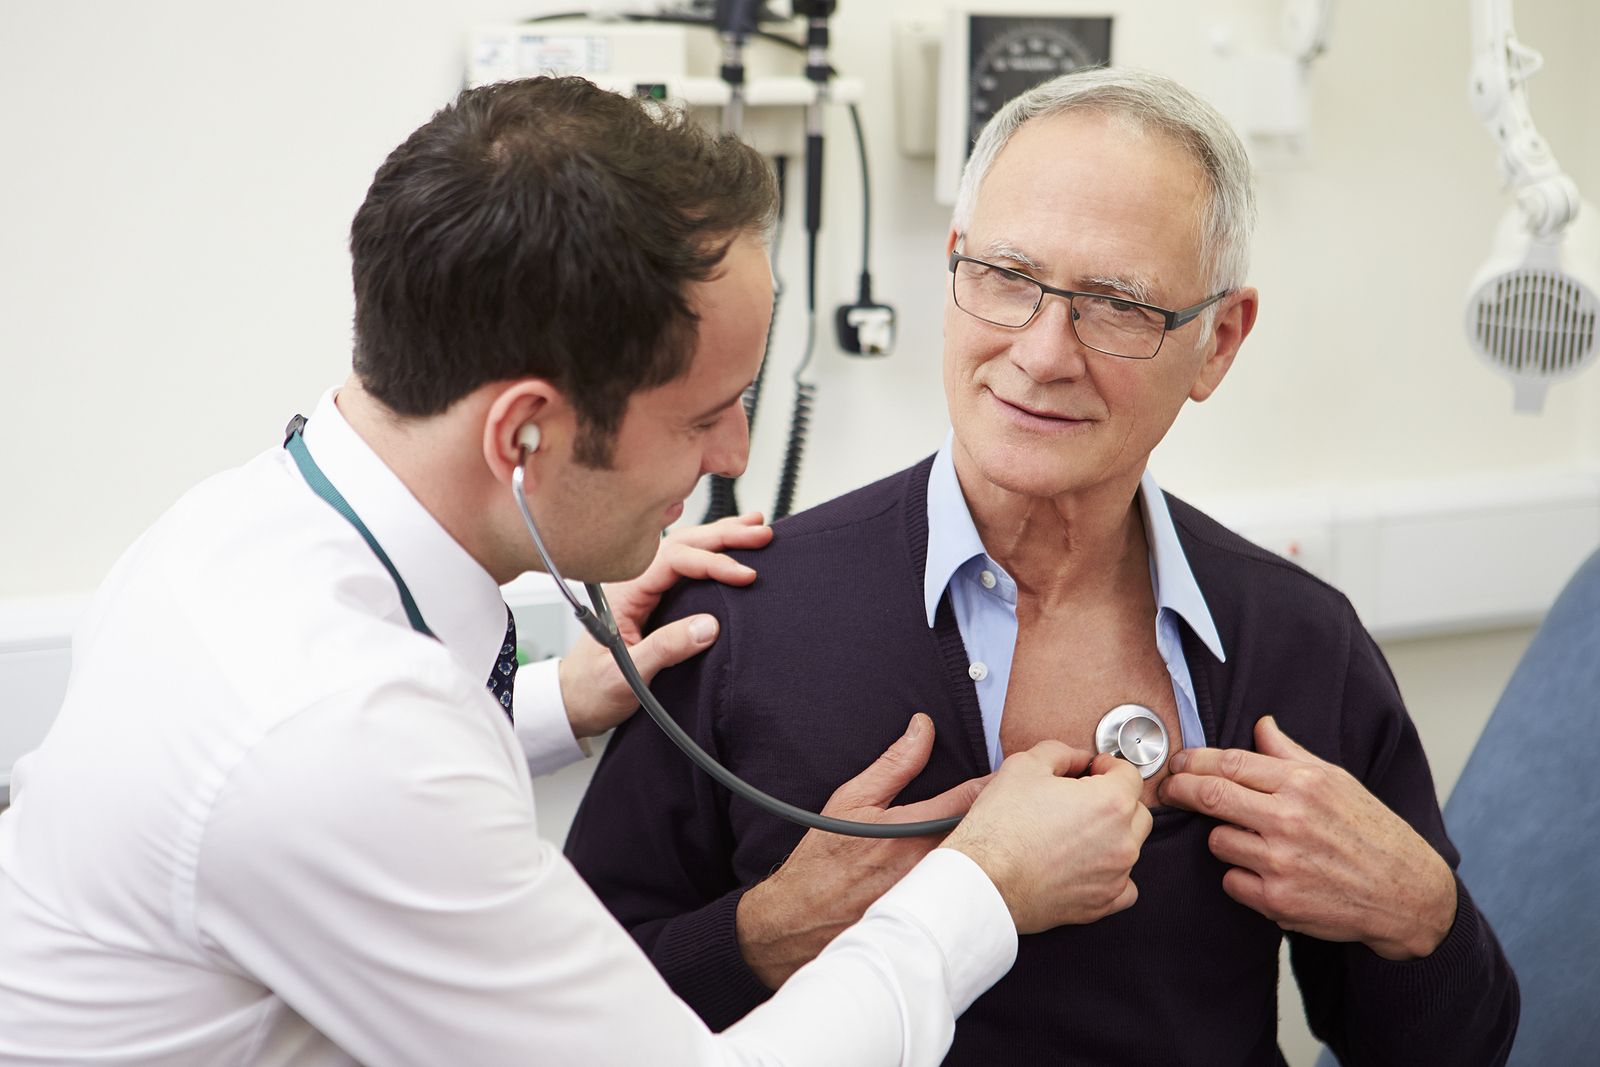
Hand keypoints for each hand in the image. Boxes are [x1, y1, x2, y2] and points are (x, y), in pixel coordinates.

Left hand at [559, 512, 772, 737]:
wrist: (573, 702)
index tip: (744, 574)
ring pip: (684, 549)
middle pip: (682, 544)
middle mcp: (633, 582)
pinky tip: (729, 547)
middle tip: (760, 534)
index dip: (712, 562)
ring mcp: (644, 588)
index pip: (674, 561)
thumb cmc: (592, 689)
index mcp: (624, 592)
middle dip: (723, 535)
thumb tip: (707, 627)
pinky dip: (711, 551)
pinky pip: (684, 565)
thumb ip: (664, 650)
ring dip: (720, 536)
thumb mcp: (625, 676)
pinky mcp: (653, 598)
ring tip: (755, 526)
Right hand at [736, 713, 988, 988]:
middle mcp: (929, 866)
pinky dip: (972, 881)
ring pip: (978, 866)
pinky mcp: (933, 922)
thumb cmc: (823, 859)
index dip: (994, 783)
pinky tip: (967, 876)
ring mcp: (934, 898)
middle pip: (984, 834)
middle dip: (993, 816)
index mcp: (911, 831)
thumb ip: (894, 764)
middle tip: (1002, 805)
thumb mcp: (852, 800)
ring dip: (984, 849)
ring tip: (986, 839)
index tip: (1007, 776)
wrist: (798, 921)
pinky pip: (965, 894)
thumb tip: (923, 727)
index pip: (972, 798)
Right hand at [943, 744, 1150, 933]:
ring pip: (1131, 846)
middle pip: (1136, 811)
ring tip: (1076, 832)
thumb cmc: (1001, 826)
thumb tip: (1077, 759)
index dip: (1108, 766)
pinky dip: (1112, 874)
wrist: (984, 880)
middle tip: (1083, 799)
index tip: (1093, 770)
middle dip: (1115, 800)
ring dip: (1112, 835)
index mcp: (1110, 803)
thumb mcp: (1024, 765)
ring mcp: (1115, 875)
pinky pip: (1125, 886)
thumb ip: (1060, 752)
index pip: (1129, 774)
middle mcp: (1122, 841)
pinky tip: (1088, 865)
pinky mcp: (1102, 903)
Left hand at [1158, 716, 1456, 960]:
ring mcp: (1282, 862)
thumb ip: (1290, 753)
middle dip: (1178, 790)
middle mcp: (1290, 820)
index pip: (1229, 763)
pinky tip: (1266, 873)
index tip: (1177, 763)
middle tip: (1167, 790)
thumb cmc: (1372, 831)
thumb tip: (1260, 724)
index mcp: (1303, 784)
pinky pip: (1231, 881)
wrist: (1406, 893)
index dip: (1192, 761)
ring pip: (1216, 841)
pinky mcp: (1278, 900)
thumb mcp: (1337, 780)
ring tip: (1250, 840)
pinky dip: (1240, 877)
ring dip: (1222, 839)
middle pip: (1209, 796)